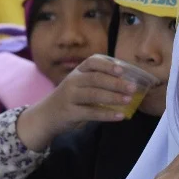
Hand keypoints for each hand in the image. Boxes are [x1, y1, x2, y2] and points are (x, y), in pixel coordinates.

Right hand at [16, 56, 135, 151]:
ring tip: (128, 100)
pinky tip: (120, 116)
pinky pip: (91, 113)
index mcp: (77, 72)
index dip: (107, 65)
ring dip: (113, 97)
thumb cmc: (70, 98)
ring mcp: (70, 97)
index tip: (121, 70)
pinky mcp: (70, 113)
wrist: (46, 115)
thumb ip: (97, 80)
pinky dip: (107, 114)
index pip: (92, 62)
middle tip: (132, 88)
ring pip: (94, 95)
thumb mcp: (79, 84)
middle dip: (116, 83)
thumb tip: (126, 81)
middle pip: (96, 79)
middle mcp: (72, 81)